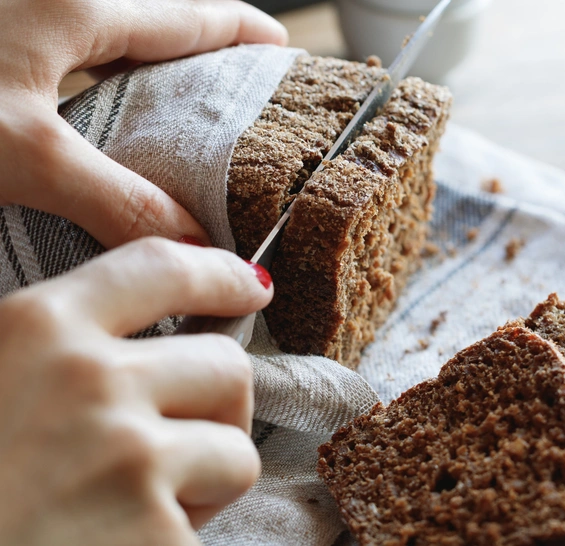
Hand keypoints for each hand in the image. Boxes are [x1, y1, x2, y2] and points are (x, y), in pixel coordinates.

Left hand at [0, 0, 287, 248]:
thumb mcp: (29, 153)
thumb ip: (119, 199)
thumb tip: (195, 246)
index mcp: (74, 7)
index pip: (184, 16)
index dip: (239, 30)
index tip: (280, 45)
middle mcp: (51, 2)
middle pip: (150, 26)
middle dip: (200, 56)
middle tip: (238, 93)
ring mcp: (22, 21)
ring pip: (108, 44)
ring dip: (149, 74)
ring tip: (182, 114)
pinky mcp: (0, 50)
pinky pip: (70, 61)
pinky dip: (102, 87)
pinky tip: (100, 122)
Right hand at [0, 238, 273, 544]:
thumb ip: (45, 345)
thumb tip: (125, 334)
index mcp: (35, 329)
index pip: (163, 268)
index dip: (220, 274)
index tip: (251, 285)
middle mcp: (89, 383)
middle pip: (225, 365)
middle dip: (220, 406)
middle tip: (180, 440)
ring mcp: (128, 461)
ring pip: (236, 449)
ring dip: (209, 476)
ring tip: (146, 503)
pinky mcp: (153, 538)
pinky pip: (209, 522)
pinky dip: (182, 534)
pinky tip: (120, 544)